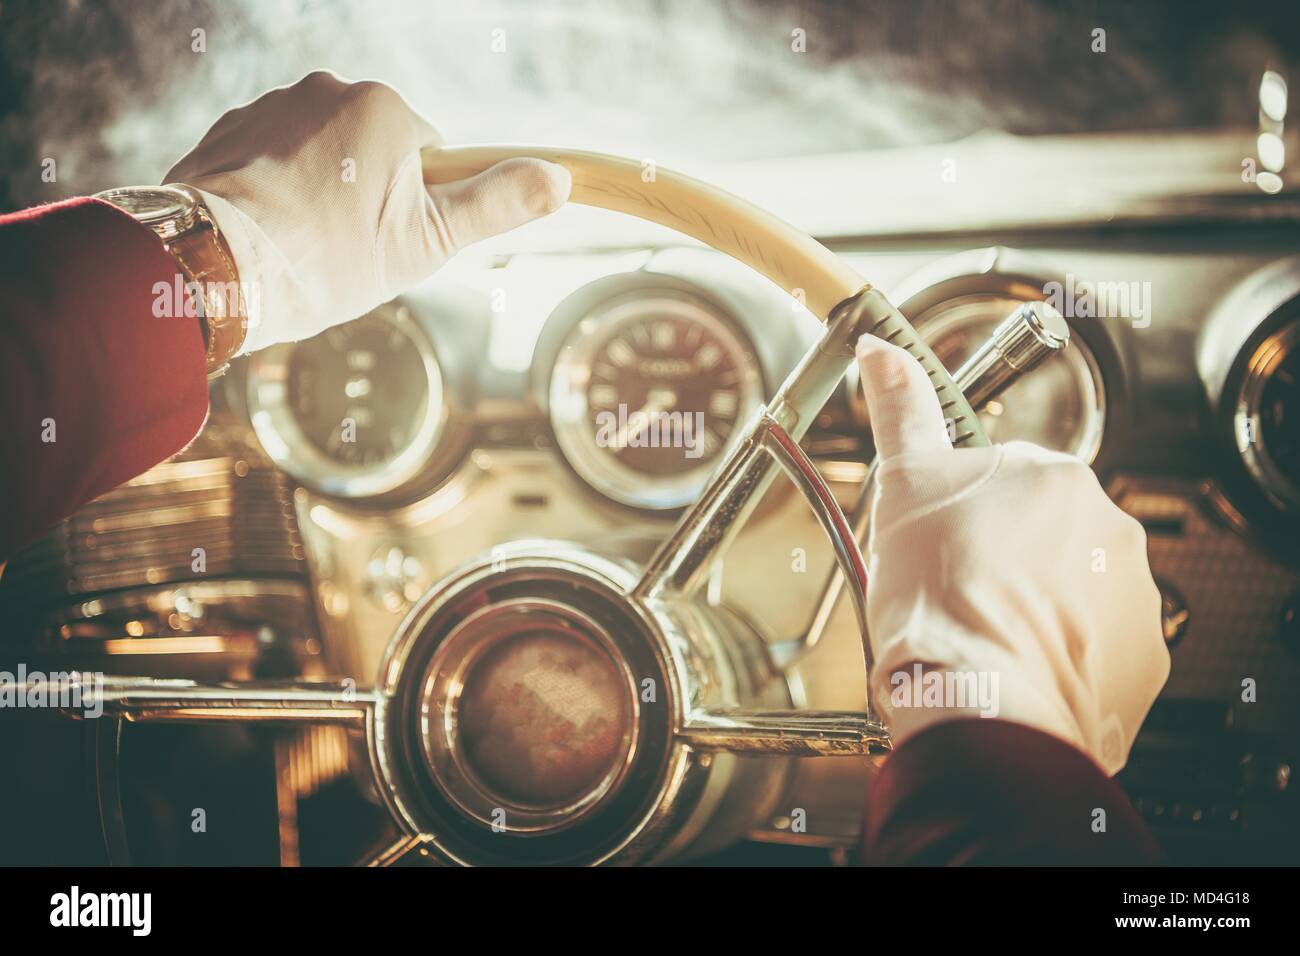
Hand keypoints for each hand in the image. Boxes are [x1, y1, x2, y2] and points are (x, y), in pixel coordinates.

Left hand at [165, 71, 570, 352]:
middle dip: (366, 197)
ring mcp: (269, 106)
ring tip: (303, 248)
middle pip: (372, 152)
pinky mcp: (226, 133)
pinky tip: (269, 236)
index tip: (389, 241)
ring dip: (319, 196)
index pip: (428, 154)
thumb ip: (497, 204)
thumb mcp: (430, 240)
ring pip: (319, 158)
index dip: (417, 206)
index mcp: (384, 106)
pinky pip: (269, 162)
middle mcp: (326, 89)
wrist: (220, 266)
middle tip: (346, 251)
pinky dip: (274, 195)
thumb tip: (562, 178)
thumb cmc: (331, 257)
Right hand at [855, 333, 1168, 773]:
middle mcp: (1106, 525)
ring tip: (988, 636)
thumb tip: (882, 352)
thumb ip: (900, 411)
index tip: (945, 546)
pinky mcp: (1140, 655)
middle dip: (1007, 556)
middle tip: (959, 592)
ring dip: (1038, 603)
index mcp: (1052, 475)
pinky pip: (1101, 643)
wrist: (978, 701)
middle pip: (1045, 533)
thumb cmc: (938, 599)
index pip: (1007, 480)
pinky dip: (1066, 652)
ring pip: (1074, 587)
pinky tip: (1021, 664)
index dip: (965, 516)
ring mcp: (1130, 592)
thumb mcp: (902, 488)